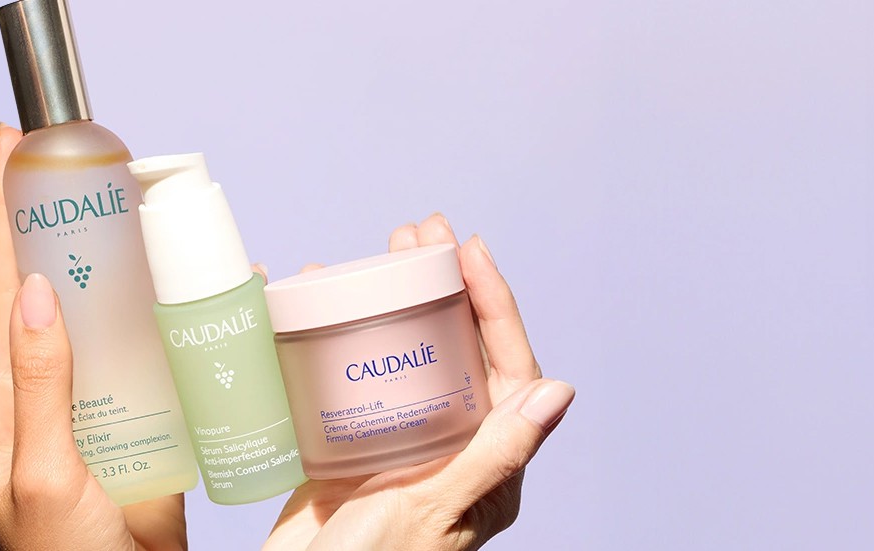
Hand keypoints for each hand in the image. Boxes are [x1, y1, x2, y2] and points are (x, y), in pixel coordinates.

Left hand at [0, 124, 184, 549]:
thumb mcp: (39, 474)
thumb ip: (38, 384)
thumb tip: (32, 291)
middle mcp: (19, 397)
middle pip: (0, 287)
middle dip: (3, 214)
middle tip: (21, 148)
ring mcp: (76, 405)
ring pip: (74, 307)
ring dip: (85, 247)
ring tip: (97, 191)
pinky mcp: (132, 419)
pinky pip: (142, 349)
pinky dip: (164, 307)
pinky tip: (188, 277)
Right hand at [263, 213, 574, 550]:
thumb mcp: (440, 510)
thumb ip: (496, 453)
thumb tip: (558, 391)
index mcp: (488, 463)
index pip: (507, 367)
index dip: (493, 303)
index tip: (469, 249)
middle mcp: (449, 447)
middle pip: (457, 348)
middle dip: (443, 285)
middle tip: (418, 230)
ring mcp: (399, 446)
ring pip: (408, 357)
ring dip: (396, 302)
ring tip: (377, 252)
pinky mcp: (347, 449)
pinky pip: (351, 380)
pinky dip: (336, 338)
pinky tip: (315, 304)